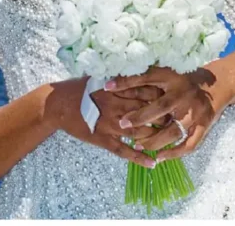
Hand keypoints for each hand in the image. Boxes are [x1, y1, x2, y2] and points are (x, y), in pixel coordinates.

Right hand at [44, 77, 164, 167]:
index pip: (145, 92)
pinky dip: (139, 158)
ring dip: (155, 138)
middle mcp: (116, 107)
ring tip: (169, 142)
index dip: (161, 97)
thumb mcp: (99, 77)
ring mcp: (110, 125)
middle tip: (177, 121)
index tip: (173, 99)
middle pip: (147, 113)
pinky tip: (152, 163)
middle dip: (163, 118)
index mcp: (116, 90)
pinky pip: (124, 151)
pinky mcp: (103, 140)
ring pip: (139, 134)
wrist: (58, 105)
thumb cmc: (78, 88)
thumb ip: (118, 78)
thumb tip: (138, 72)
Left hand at [104, 65, 233, 159]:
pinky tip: (159, 158)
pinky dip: (174, 153)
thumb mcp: (167, 70)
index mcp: (173, 77)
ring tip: (137, 145)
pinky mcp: (204, 126)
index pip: (145, 77)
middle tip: (122, 124)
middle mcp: (184, 94)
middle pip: (160, 108)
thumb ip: (145, 74)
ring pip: (173, 131)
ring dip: (154, 140)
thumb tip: (116, 73)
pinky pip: (188, 144)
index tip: (106, 86)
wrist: (218, 83)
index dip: (126, 81)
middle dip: (140, 118)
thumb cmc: (185, 77)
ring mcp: (196, 112)